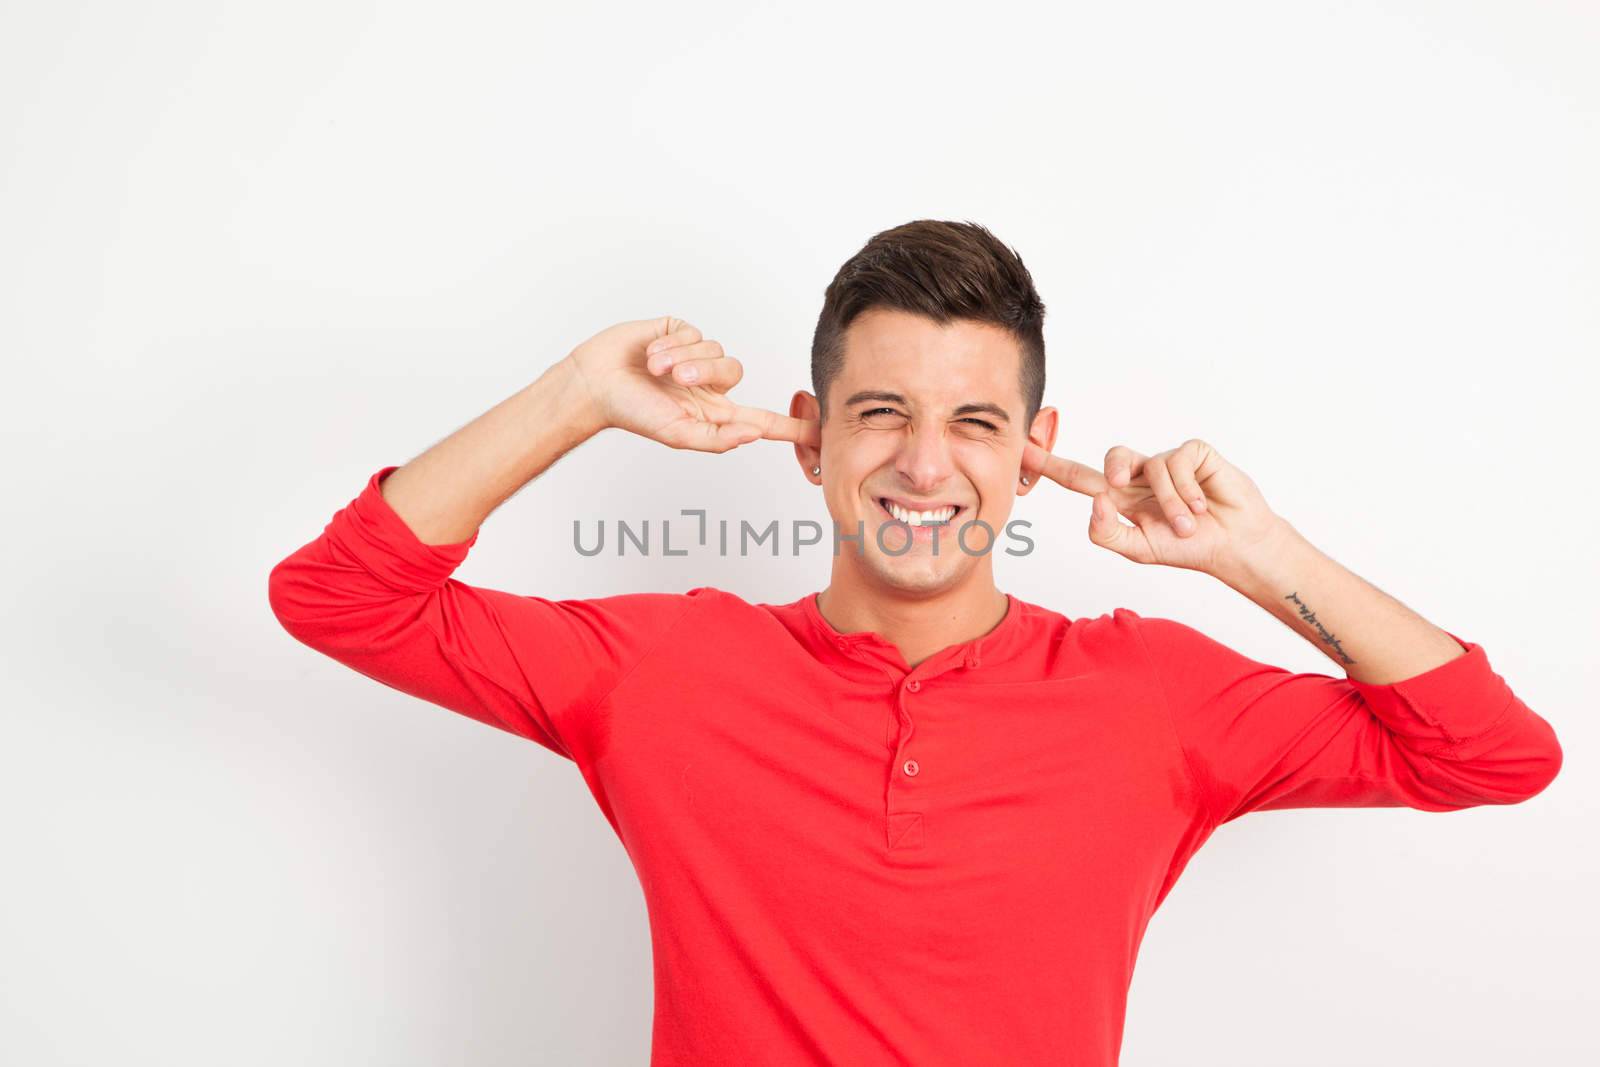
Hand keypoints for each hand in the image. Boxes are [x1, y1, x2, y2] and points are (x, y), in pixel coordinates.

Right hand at [564, 316, 819, 452]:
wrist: (595, 382)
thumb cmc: (631, 413)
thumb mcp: (676, 434)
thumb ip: (716, 438)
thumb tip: (752, 436)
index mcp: (714, 415)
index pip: (763, 421)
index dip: (793, 427)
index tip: (824, 433)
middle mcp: (709, 386)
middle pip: (734, 373)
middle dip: (703, 373)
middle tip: (674, 380)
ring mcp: (695, 358)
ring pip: (716, 350)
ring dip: (684, 359)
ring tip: (655, 369)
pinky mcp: (680, 333)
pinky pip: (696, 333)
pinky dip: (673, 344)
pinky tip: (651, 353)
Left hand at [1021, 438, 1289, 573]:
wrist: (1234, 547)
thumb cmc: (1188, 548)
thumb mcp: (1138, 551)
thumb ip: (1107, 533)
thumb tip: (1095, 502)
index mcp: (1120, 499)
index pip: (1078, 479)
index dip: (1049, 465)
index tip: (1021, 450)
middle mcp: (1140, 476)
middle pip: (1112, 458)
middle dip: (1112, 468)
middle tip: (1118, 485)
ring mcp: (1165, 463)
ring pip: (1149, 469)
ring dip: (1170, 505)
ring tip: (1188, 526)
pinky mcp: (1193, 453)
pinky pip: (1177, 462)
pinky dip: (1187, 492)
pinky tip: (1203, 506)